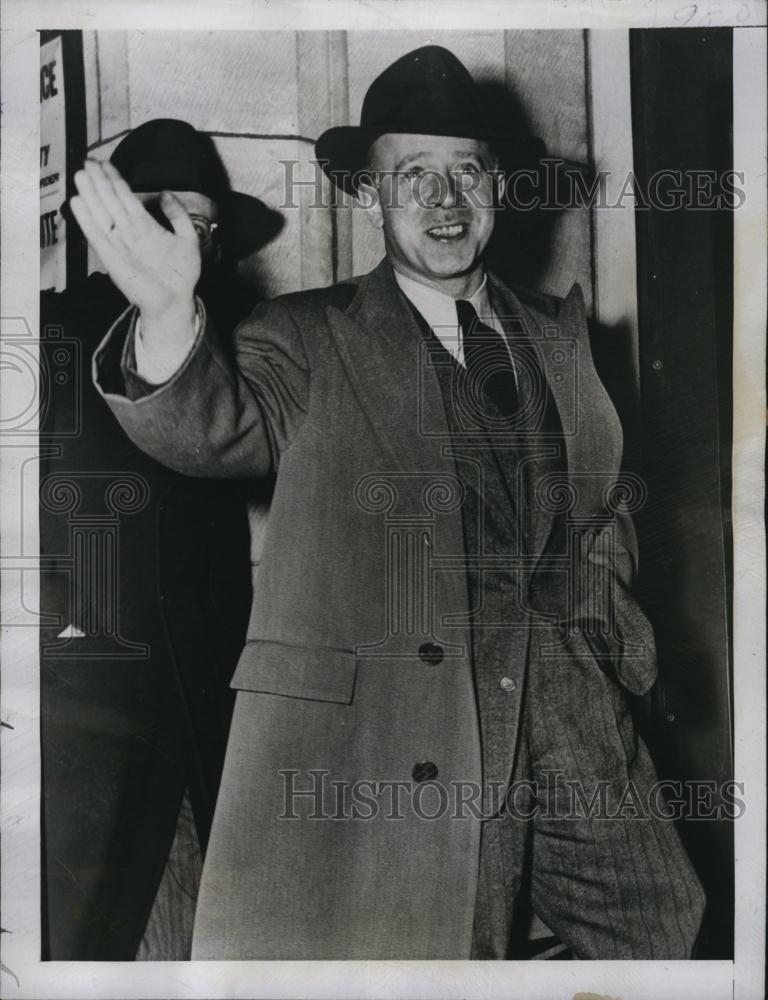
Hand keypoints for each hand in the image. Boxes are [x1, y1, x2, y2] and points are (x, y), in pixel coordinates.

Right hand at [70, 160, 199, 323]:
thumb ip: (178, 216)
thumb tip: (165, 193)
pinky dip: (87, 220)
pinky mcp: (113, 260)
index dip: (115, 180)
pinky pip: (97, 237)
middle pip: (111, 202)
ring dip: (90, 195)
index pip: (127, 198)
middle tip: (87, 161)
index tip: (105, 163)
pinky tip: (78, 203)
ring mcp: (120, 245)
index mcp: (145, 227)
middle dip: (99, 182)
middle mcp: (130, 233)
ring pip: (102, 214)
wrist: (176, 302)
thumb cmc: (182, 275)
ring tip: (81, 175)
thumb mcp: (188, 240)